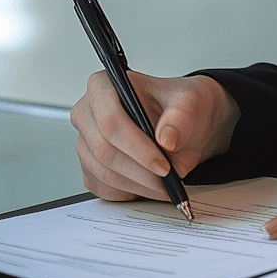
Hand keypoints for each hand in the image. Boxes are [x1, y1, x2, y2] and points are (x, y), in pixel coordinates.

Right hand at [70, 70, 239, 202]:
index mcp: (105, 85)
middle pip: (105, 150)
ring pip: (103, 173)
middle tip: (168, 178)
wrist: (186, 122)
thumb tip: (166, 138)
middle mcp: (88, 113)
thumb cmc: (182, 105)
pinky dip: (129, 192)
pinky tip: (150, 186)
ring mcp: (86, 142)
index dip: (135, 145)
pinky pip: (102, 188)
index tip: (162, 163)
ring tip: (165, 184)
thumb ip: (180, 117)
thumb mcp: (191, 101)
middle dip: (140, 170)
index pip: (111, 120)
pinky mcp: (90, 166)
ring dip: (137, 184)